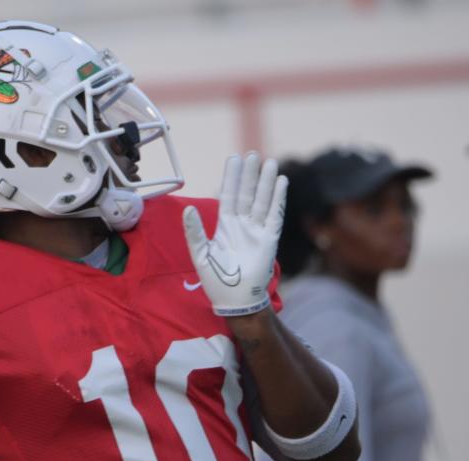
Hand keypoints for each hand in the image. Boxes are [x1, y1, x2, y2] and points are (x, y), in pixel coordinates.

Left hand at [183, 152, 286, 315]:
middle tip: (253, 154)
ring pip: (262, 200)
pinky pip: (275, 215)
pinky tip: (280, 182)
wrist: (235, 300)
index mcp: (225, 226)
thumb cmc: (215, 280)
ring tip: (269, 162)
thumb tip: (188, 208)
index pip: (229, 196)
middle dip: (250, 175)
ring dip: (265, 182)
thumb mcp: (200, 254)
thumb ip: (194, 231)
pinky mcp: (270, 239)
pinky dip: (278, 199)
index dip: (232, 178)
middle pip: (247, 194)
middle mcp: (242, 225)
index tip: (234, 159)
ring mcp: (257, 230)